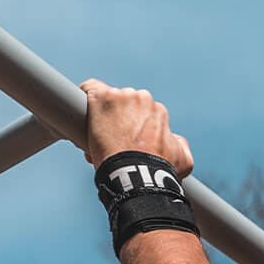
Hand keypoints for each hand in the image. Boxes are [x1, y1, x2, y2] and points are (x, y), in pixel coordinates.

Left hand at [79, 78, 193, 177]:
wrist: (137, 173)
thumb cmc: (159, 169)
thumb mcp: (183, 161)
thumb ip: (182, 148)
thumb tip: (177, 141)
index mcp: (157, 111)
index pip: (140, 114)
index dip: (132, 129)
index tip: (126, 143)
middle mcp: (140, 98)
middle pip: (123, 106)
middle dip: (118, 121)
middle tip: (112, 144)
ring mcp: (119, 96)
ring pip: (106, 102)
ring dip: (102, 117)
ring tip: (99, 139)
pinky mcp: (100, 97)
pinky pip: (89, 89)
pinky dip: (84, 98)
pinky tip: (81, 112)